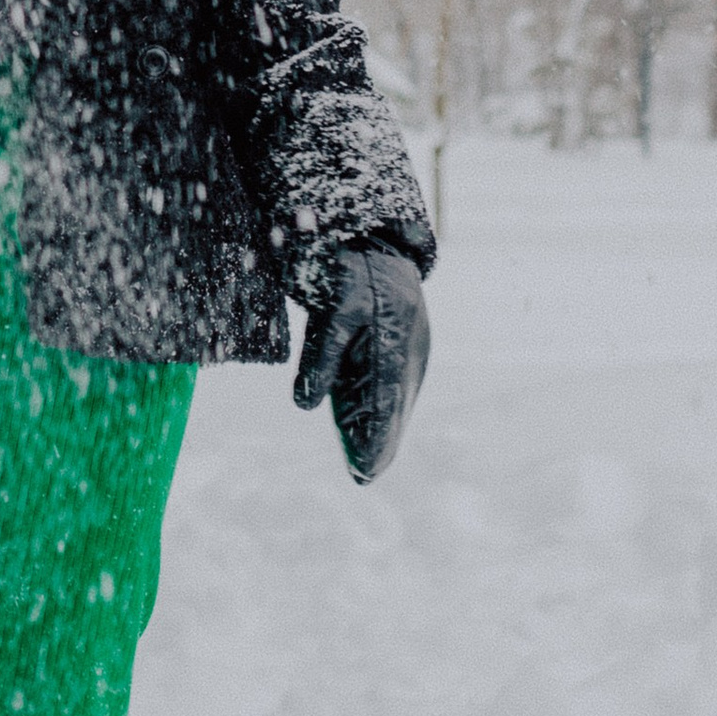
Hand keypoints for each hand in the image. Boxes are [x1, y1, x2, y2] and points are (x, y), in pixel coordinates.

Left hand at [291, 243, 429, 484]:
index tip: (365, 470)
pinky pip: (391, 383)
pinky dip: (381, 407)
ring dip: (380, 429)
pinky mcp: (405, 344)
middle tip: (364, 477)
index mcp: (395, 342)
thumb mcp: (333, 310)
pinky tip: (369, 427)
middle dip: (380, 443)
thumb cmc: (352, 271)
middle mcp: (409, 350)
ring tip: (365, 465)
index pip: (384, 402)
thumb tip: (305, 404)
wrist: (376, 238)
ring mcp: (411, 347)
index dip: (376, 438)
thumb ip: (322, 358)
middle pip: (393, 406)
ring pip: (393, 397)